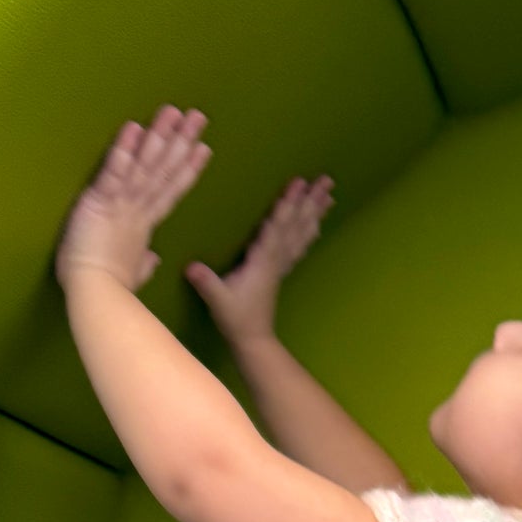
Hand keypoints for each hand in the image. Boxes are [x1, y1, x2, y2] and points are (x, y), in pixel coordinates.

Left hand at [57, 104, 212, 291]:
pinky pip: (114, 172)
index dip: (187, 169)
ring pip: (145, 165)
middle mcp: (138, 209)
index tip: (203, 149)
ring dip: (159, 137)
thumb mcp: (131, 274)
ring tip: (173, 112)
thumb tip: (154, 260)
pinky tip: (134, 128)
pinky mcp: (101, 202)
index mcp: (143, 225)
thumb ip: (144, 264)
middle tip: (197, 116)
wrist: (95, 296)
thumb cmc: (108, 290)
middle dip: (181, 142)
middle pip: (163, 170)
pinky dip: (123, 150)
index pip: (170, 191)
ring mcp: (122, 204)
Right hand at [187, 172, 333, 344]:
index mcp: (262, 261)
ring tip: (329, 194)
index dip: (287, 205)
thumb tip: (191, 266)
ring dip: (315, 212)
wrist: (253, 340)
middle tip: (326, 180)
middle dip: (310, 202)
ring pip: (301, 233)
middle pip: (296, 225)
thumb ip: (207, 282)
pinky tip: (316, 221)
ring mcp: (280, 265)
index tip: (298, 184)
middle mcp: (276, 259)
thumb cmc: (236, 319)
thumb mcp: (218, 300)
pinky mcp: (280, 271)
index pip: (277, 227)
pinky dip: (309, 231)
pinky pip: (298, 245)